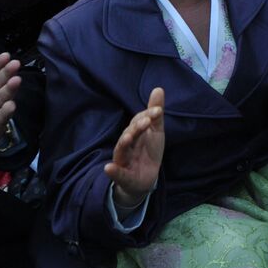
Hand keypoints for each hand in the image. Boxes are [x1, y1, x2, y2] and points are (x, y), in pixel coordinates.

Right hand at [105, 87, 164, 207]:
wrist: (146, 179)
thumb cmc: (148, 151)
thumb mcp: (156, 132)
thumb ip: (155, 114)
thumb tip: (158, 89)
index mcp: (134, 133)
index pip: (139, 121)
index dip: (148, 116)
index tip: (158, 111)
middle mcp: (127, 144)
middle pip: (129, 134)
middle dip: (136, 127)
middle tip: (146, 121)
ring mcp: (124, 160)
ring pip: (121, 150)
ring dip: (124, 143)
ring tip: (128, 137)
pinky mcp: (123, 176)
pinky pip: (117, 173)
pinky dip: (113, 171)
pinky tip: (108, 168)